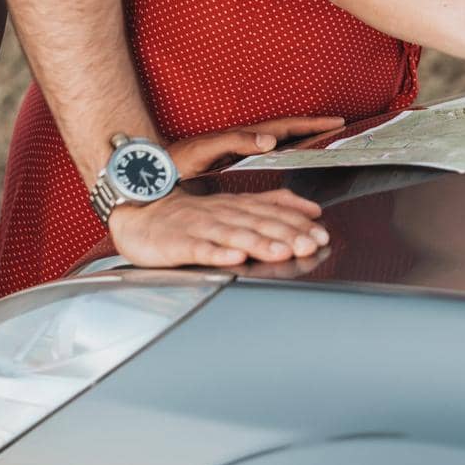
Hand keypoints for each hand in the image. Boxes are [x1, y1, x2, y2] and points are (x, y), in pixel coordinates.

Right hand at [108, 182, 331, 268]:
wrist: (142, 214)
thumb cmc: (191, 215)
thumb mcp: (235, 204)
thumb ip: (271, 204)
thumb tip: (311, 209)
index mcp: (238, 205)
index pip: (273, 212)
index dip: (298, 223)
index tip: (322, 234)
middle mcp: (224, 214)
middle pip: (259, 223)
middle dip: (287, 234)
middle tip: (311, 244)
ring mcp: (202, 228)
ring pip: (235, 235)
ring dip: (259, 243)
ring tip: (281, 252)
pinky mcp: (180, 243)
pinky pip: (201, 249)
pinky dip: (218, 254)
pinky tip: (234, 260)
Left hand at [168, 116, 345, 177]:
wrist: (152, 169)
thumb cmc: (176, 161)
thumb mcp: (206, 151)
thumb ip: (237, 143)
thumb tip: (272, 141)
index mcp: (244, 136)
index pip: (286, 125)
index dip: (312, 124)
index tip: (336, 121)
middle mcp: (246, 140)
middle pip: (288, 129)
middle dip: (313, 126)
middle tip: (339, 125)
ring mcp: (241, 148)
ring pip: (280, 139)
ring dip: (302, 137)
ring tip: (323, 138)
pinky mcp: (234, 160)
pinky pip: (269, 151)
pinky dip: (286, 150)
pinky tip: (290, 158)